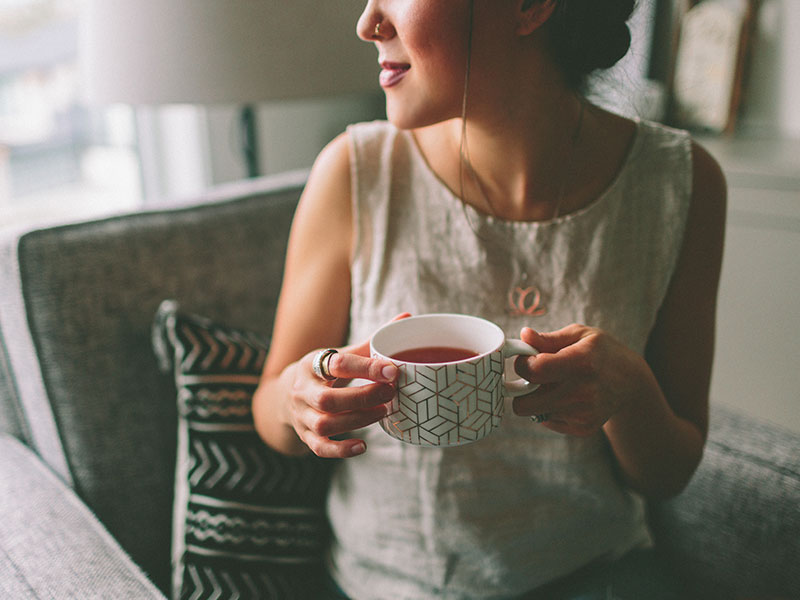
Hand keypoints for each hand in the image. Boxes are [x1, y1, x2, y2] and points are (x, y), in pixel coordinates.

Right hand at [286, 315, 408, 457]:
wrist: (285, 395)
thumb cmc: (323, 372)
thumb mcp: (339, 354)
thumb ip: (371, 343)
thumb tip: (406, 318)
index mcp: (311, 365)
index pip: (337, 364)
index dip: (366, 367)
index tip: (392, 370)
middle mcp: (302, 391)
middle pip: (328, 399)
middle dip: (362, 398)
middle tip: (391, 393)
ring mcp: (302, 416)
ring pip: (325, 424)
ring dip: (358, 420)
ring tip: (383, 411)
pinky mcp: (305, 436)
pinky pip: (320, 447)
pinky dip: (341, 450)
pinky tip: (363, 445)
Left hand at [512, 324, 649, 436]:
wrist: (630, 382)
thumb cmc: (601, 352)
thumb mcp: (580, 335)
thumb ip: (548, 338)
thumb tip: (524, 335)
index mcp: (581, 362)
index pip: (534, 370)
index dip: (522, 364)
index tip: (527, 360)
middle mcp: (582, 392)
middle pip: (524, 404)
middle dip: (521, 389)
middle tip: (534, 377)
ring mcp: (583, 413)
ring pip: (533, 412)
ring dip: (537, 399)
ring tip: (555, 385)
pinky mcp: (583, 427)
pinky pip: (546, 421)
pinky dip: (549, 409)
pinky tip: (566, 397)